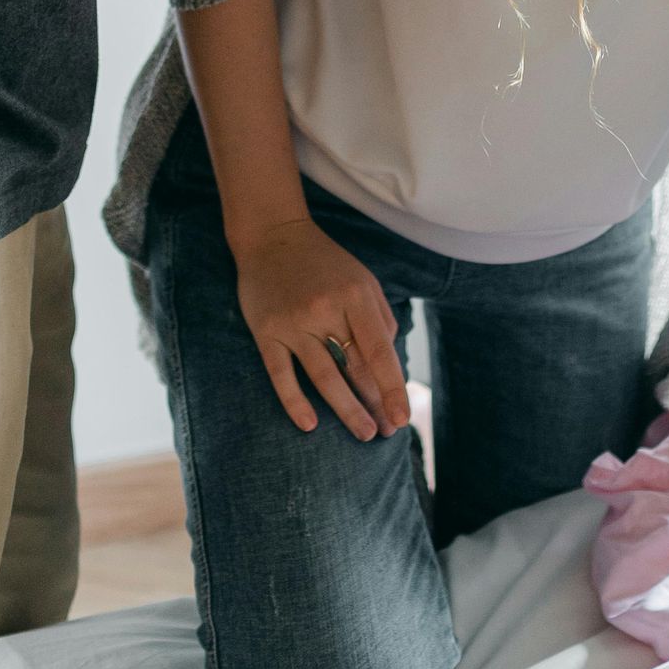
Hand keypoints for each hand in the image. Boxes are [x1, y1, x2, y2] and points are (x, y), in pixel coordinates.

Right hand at [232, 217, 409, 442]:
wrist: (273, 235)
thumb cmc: (325, 262)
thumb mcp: (362, 279)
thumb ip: (380, 318)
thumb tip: (390, 362)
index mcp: (355, 295)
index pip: (379, 351)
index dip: (392, 387)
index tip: (403, 416)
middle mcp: (325, 309)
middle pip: (354, 367)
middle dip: (373, 404)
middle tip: (385, 432)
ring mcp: (294, 323)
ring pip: (323, 376)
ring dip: (345, 409)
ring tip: (363, 433)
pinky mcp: (266, 332)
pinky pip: (281, 374)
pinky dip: (294, 401)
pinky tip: (309, 425)